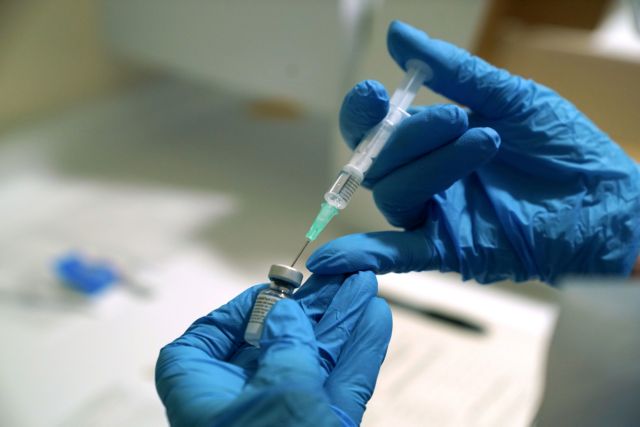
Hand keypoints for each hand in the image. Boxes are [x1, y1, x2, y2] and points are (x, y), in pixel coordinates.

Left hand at [155, 272, 390, 426]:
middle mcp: (242, 405)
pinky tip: (373, 321)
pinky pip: (340, 384)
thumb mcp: (274, 393)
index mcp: (204, 395)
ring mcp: (285, 418)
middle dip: (309, 310)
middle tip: (334, 280)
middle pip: (273, 342)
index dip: (233, 314)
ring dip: (341, 323)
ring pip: (313, 359)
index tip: (267, 293)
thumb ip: (283, 344)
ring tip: (362, 288)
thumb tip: (285, 316)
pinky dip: (359, 353)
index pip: (203, 343)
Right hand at [307, 21, 639, 283]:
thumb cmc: (562, 146)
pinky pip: (398, 254)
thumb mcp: (510, 98)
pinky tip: (335, 261)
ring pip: (393, 194)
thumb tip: (399, 35)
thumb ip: (454, 72)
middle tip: (458, 117)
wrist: (604, 199)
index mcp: (430, 140)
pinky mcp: (448, 247)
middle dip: (409, 136)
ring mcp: (433, 213)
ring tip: (485, 142)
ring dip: (432, 166)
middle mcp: (423, 177)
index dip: (363, 113)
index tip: (378, 92)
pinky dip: (365, 257)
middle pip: (377, 161)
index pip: (373, 129)